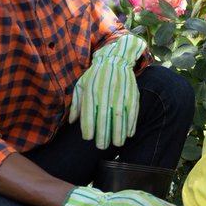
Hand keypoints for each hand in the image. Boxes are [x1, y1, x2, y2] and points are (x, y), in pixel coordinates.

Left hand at [69, 35, 146, 149]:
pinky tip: (129, 134)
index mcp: (91, 92)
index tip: (88, 138)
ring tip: (117, 144)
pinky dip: (131, 124)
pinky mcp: (132, 94)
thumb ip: (76, 104)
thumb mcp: (81, 85)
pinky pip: (132, 112)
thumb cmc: (95, 75)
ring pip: (120, 116)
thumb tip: (72, 122)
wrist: (115, 59)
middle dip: (104, 134)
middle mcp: (106, 93)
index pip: (89, 113)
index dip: (89, 127)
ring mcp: (120, 94)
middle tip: (102, 147)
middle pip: (105, 117)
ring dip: (119, 132)